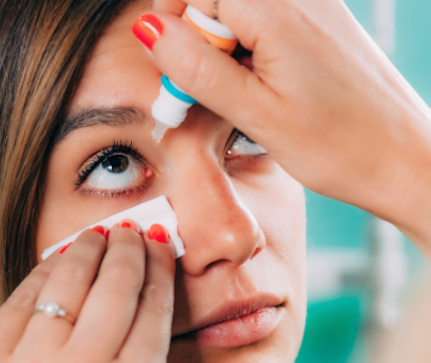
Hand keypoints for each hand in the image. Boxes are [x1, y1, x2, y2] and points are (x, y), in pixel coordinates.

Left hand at [0, 224, 174, 362]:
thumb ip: (139, 358)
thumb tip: (140, 287)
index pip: (153, 307)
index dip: (159, 267)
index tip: (160, 245)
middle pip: (116, 284)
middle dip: (128, 248)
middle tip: (131, 231)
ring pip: (68, 278)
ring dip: (87, 248)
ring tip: (97, 235)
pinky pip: (22, 298)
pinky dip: (43, 272)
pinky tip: (57, 261)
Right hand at [140, 0, 430, 248]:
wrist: (401, 158)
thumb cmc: (339, 145)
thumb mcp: (256, 114)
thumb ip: (198, 69)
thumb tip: (151, 32)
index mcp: (279, 12)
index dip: (173, 23)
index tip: (170, 68)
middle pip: (220, 0)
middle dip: (197, 41)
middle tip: (197, 95)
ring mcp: (316, 8)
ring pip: (242, 13)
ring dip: (222, 50)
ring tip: (232, 100)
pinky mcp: (323, 25)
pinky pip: (268, 24)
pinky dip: (249, 53)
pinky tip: (257, 91)